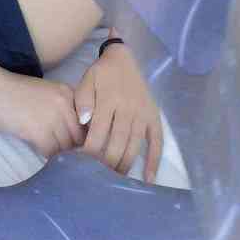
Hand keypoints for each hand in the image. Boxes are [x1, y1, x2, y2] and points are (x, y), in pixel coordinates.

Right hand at [0, 67, 86, 160]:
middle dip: (66, 142)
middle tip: (51, 139)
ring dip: (54, 147)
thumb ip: (62, 108)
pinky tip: (34, 142)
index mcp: (68, 92)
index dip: (76, 132)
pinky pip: (51, 151)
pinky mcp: (40, 132)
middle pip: (77, 137)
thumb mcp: (47, 93)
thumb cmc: (15, 91)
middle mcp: (65, 104)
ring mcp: (53, 118)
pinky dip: (44, 151)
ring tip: (41, 139)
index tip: (64, 133)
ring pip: (65, 146)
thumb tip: (75, 135)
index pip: (84, 122)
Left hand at [73, 42, 163, 180]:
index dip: (90, 151)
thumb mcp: (87, 80)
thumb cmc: (101, 73)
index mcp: (109, 100)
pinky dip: (153, 160)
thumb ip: (83, 100)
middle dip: (107, 163)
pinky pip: (156, 141)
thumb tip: (84, 122)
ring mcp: (142, 114)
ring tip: (116, 181)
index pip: (99, 132)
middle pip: (118, 143)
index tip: (82, 164)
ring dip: (126, 165)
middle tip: (98, 178)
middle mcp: (128, 109)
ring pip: (135, 145)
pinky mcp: (153, 117)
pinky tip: (148, 178)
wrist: (123, 58)